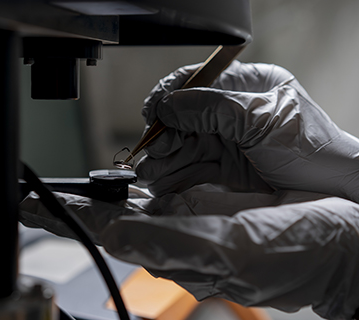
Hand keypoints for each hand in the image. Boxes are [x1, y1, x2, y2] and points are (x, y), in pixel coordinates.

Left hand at [19, 186, 358, 319]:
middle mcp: (175, 236)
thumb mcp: (235, 249)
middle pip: (107, 220)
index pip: (105, 232)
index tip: (29, 207)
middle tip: (31, 197)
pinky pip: (157, 196)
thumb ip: (175, 243)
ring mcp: (188, 220)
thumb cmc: (298, 254)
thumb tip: (120, 235)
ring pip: (127, 208)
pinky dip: (129, 190)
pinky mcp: (205, 207)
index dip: (65, 218)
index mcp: (176, 248)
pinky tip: (113, 187)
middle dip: (68, 208)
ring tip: (56, 191)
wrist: (337, 242)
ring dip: (91, 199)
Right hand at [137, 61, 358, 202]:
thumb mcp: (259, 119)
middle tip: (151, 151)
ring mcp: (228, 140)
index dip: (171, 94)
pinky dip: (175, 175)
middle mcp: (233, 111)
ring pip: (186, 146)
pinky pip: (193, 168)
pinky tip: (160, 182)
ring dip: (164, 159)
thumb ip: (211, 109)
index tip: (153, 112)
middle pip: (186, 117)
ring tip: (148, 173)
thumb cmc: (310, 147)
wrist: (334, 189)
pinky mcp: (226, 167)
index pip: (198, 82)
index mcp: (246, 85)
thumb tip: (168, 106)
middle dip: (165, 135)